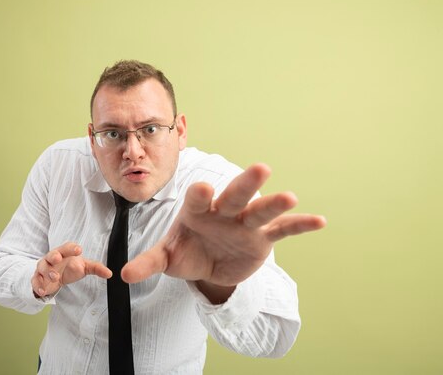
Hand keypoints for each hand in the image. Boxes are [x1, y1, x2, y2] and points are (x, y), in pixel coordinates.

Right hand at [31, 242, 112, 297]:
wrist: (55, 277)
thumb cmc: (70, 267)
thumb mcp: (84, 267)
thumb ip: (96, 268)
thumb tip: (109, 273)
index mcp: (65, 253)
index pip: (67, 247)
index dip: (72, 248)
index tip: (79, 250)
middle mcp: (52, 258)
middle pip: (51, 254)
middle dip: (54, 256)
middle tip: (58, 258)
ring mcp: (44, 267)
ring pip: (42, 266)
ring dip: (47, 271)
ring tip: (54, 277)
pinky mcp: (38, 278)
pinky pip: (35, 280)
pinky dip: (38, 285)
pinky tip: (43, 290)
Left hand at [121, 163, 325, 302]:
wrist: (207, 261)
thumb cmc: (186, 250)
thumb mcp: (167, 257)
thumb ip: (149, 262)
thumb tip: (123, 274)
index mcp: (197, 210)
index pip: (198, 198)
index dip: (201, 194)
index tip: (204, 190)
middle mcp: (223, 211)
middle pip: (235, 195)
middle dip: (246, 183)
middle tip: (261, 168)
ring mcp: (245, 223)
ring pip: (260, 209)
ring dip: (274, 203)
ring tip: (290, 196)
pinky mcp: (262, 238)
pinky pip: (282, 230)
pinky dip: (299, 225)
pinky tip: (319, 221)